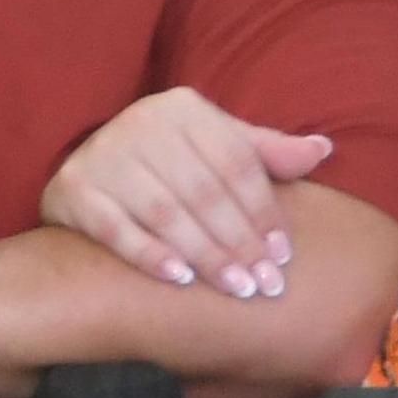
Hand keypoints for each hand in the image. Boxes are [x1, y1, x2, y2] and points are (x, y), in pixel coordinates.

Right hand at [40, 90, 333, 300]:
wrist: (87, 170)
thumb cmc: (167, 162)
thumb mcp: (214, 147)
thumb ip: (265, 152)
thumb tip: (323, 149)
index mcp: (182, 108)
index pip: (235, 162)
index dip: (263, 210)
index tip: (283, 255)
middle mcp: (140, 123)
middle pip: (204, 192)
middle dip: (240, 242)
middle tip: (266, 285)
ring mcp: (103, 155)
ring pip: (166, 213)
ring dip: (206, 256)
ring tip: (237, 289)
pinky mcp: (74, 189)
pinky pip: (117, 229)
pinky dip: (151, 256)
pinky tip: (181, 280)